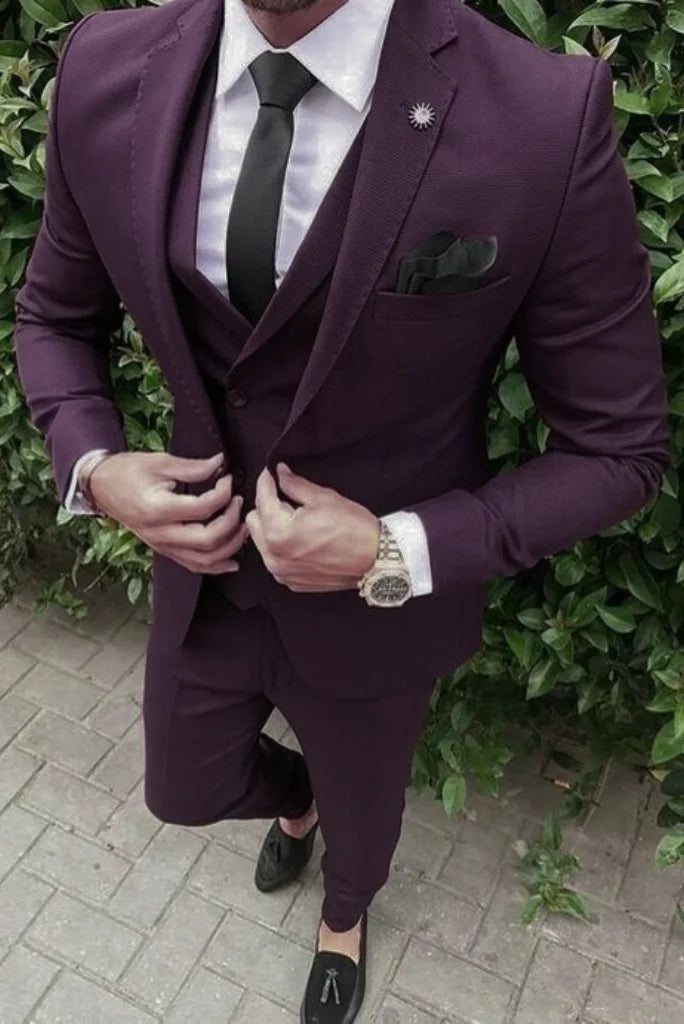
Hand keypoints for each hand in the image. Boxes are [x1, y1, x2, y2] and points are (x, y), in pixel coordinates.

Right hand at [88, 451, 248, 573]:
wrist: (101, 487)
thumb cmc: (127, 472)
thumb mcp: (160, 462)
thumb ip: (193, 467)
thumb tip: (220, 464)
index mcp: (158, 509)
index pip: (202, 508)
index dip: (223, 494)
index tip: (228, 480)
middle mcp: (160, 533)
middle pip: (207, 540)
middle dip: (231, 522)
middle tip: (239, 503)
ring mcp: (162, 545)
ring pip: (203, 560)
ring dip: (229, 547)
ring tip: (242, 528)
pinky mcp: (164, 550)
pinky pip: (193, 565)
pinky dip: (215, 566)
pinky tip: (232, 560)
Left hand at [245, 463, 379, 591]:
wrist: (377, 559)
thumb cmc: (355, 530)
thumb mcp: (323, 498)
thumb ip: (294, 484)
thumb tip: (281, 474)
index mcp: (279, 533)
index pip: (262, 499)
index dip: (267, 482)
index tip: (270, 474)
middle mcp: (275, 557)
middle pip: (254, 521)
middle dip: (267, 506)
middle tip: (287, 499)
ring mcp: (282, 572)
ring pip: (262, 540)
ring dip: (272, 526)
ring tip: (295, 519)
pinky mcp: (291, 581)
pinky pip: (275, 558)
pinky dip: (282, 546)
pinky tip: (302, 538)